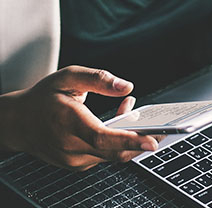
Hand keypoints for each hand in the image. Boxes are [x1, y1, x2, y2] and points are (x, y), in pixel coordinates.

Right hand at [0, 66, 160, 170]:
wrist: (19, 123)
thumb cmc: (43, 98)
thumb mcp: (68, 77)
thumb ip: (98, 79)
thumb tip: (126, 86)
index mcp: (68, 122)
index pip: (102, 137)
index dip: (129, 140)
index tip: (151, 141)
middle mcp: (71, 146)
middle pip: (114, 151)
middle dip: (141, 142)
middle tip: (162, 130)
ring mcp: (74, 159)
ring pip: (112, 154)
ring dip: (129, 138)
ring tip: (134, 113)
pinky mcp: (78, 164)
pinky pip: (105, 155)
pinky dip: (117, 142)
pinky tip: (119, 122)